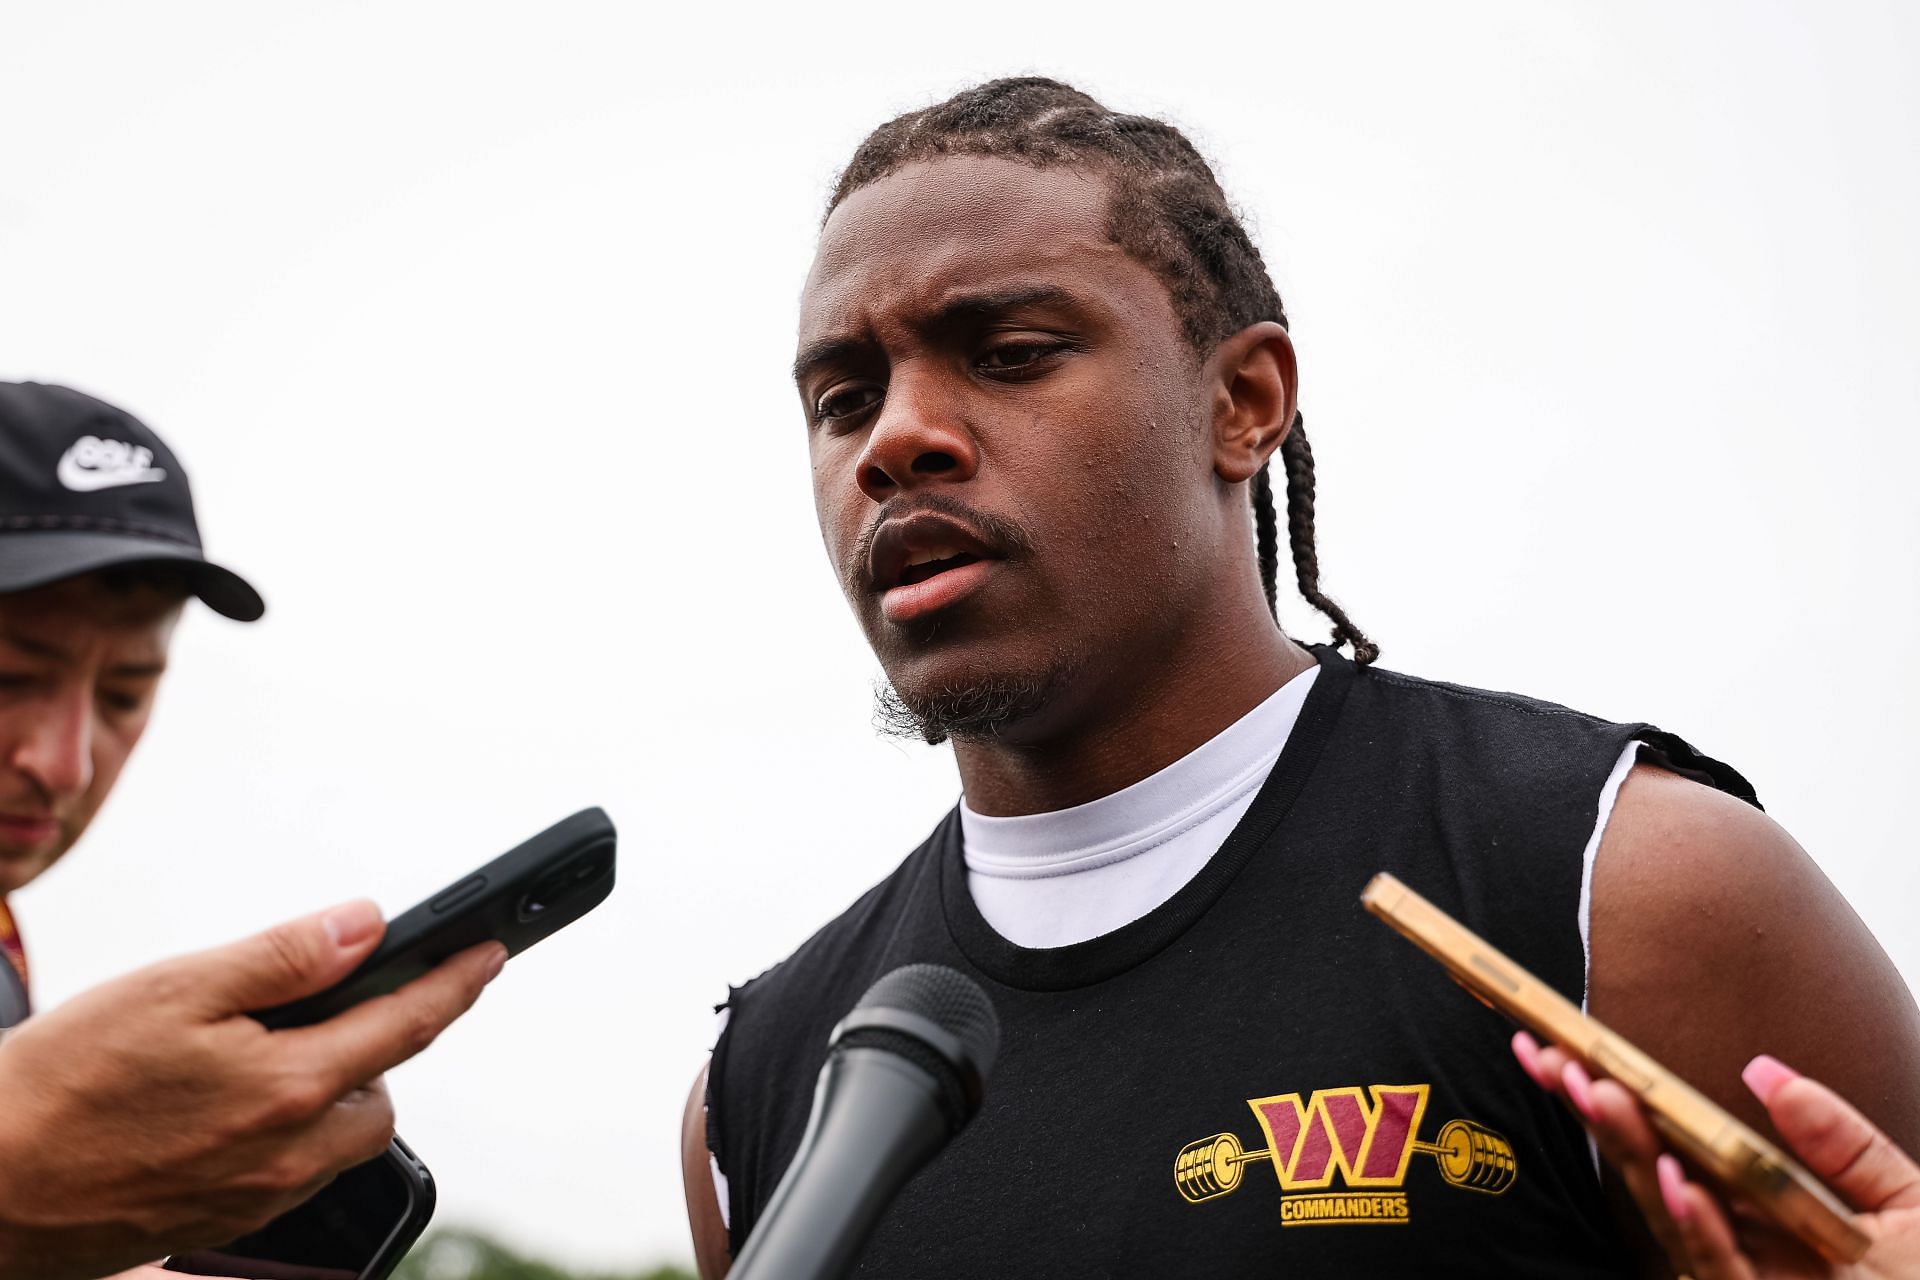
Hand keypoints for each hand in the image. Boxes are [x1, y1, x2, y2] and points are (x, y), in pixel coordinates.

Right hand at [0, 901, 504, 1279]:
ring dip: (331, 1090)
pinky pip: (292, 1172)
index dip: (457, 980)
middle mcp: (290, 1155)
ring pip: (338, 1136)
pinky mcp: (223, 1224)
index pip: (409, 1023)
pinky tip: (230, 1101)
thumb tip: (369, 925)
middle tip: (335, 1000)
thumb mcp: (179, 988)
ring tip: (265, 1049)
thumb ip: (286, 957)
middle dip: (377, 1043)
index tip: (490, 951)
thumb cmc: (64, 1080)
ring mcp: (258, 1199)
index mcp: (291, 1087)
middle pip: (379, 1089)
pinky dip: (289, 1130)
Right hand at [1514, 1032, 1919, 1277]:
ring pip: (1672, 1214)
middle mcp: (1736, 1245)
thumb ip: (1840, 1141)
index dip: (1619, 1095)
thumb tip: (1761, 1068)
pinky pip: (1722, 1272)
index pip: (1671, 1141)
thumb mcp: (1904, 1206)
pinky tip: (1676, 1181)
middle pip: (1651, 1169)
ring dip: (1633, 1150)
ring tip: (1601, 1094)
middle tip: (1549, 1058)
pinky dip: (1699, 1226)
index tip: (1565, 1047)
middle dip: (1597, 1113)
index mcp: (1754, 1210)